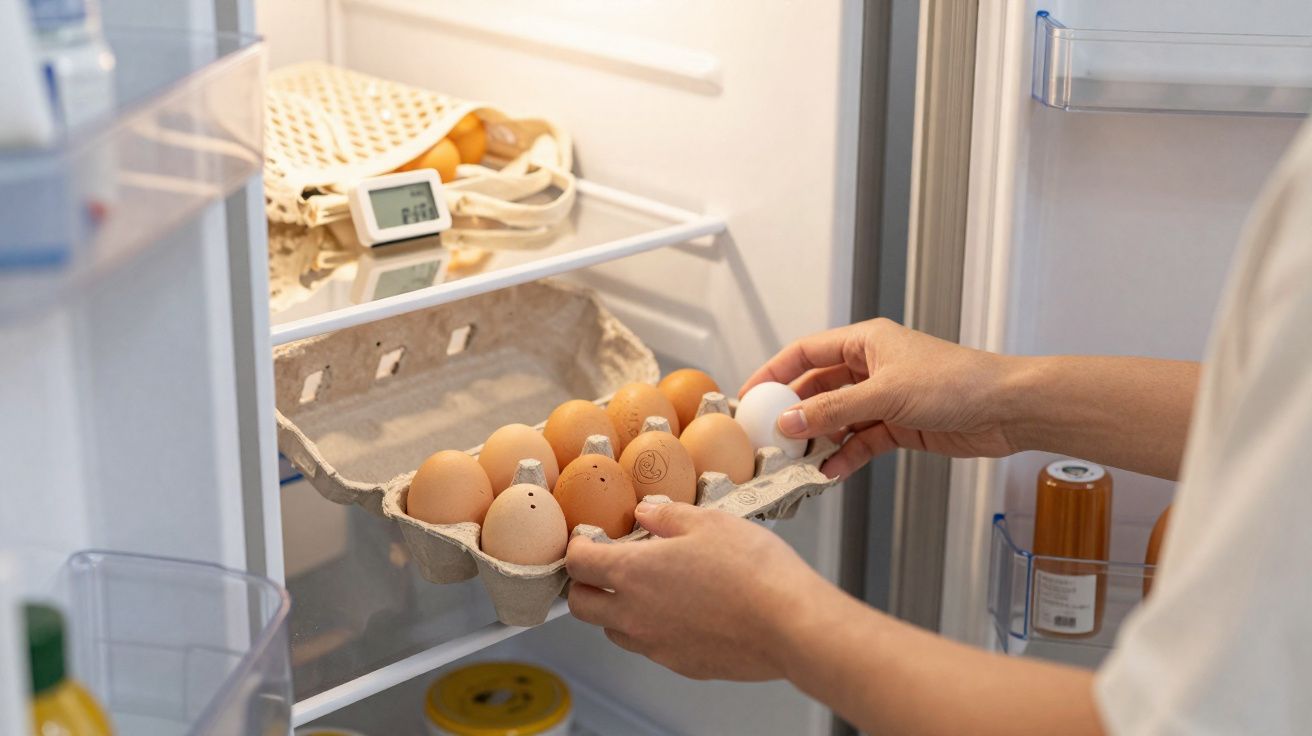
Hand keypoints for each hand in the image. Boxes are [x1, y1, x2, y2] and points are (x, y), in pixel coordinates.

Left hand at [566, 499, 827, 680]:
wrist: (789, 624)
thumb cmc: (753, 571)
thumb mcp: (708, 522)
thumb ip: (667, 516)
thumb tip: (645, 513)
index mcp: (632, 573)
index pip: (577, 564)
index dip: (577, 547)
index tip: (588, 540)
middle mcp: (634, 615)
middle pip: (581, 605)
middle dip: (585, 584)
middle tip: (605, 567)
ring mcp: (655, 645)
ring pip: (613, 631)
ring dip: (617, 610)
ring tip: (648, 589)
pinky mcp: (680, 664)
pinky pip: (649, 647)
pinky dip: (651, 630)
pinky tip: (681, 612)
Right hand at [741, 318, 1020, 478]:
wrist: (1007, 409)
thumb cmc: (957, 382)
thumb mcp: (886, 394)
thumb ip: (834, 410)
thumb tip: (789, 421)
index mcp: (865, 342)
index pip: (805, 353)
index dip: (774, 373)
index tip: (749, 396)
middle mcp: (871, 367)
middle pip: (818, 389)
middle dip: (794, 414)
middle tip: (770, 438)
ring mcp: (884, 398)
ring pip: (837, 419)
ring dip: (819, 440)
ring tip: (797, 462)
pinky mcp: (899, 426)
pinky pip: (860, 441)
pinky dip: (845, 456)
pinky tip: (830, 472)